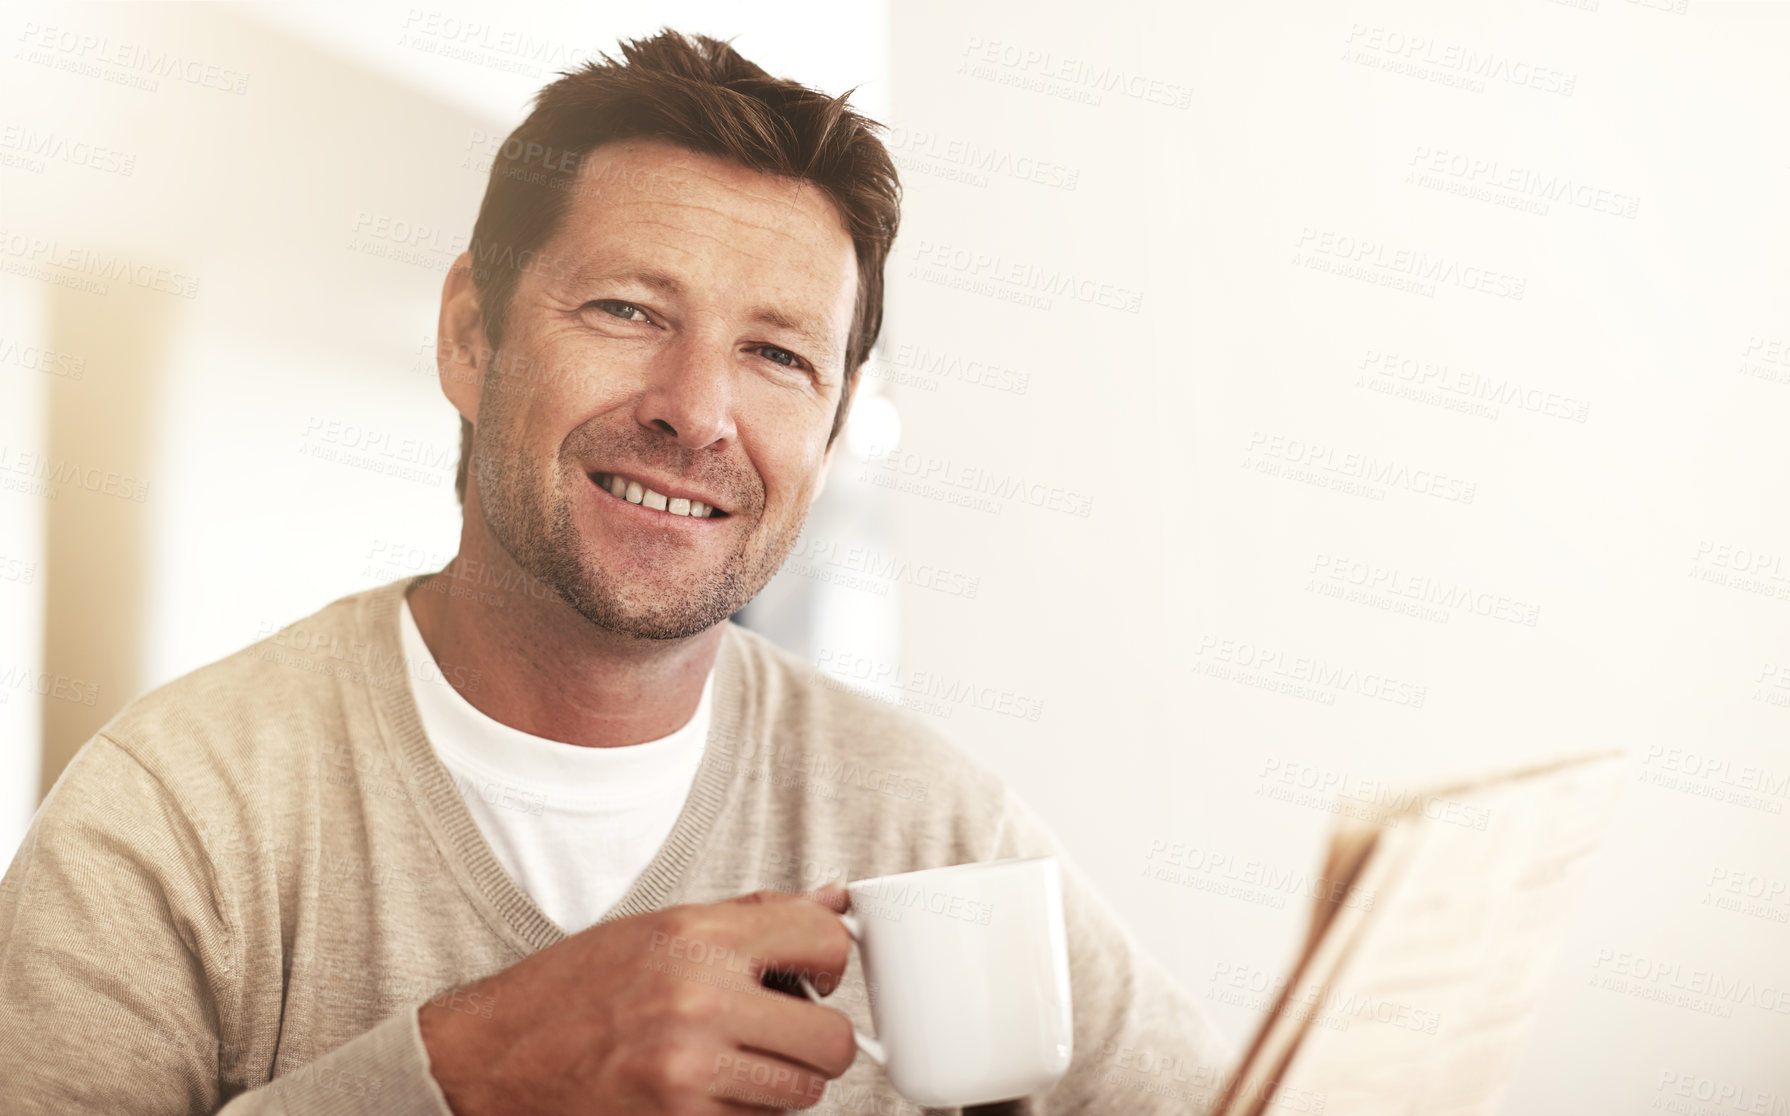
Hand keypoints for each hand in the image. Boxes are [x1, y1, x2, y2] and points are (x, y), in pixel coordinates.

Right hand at [419, 886, 858, 1113]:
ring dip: (781, 1084)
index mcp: (696, 937)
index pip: (825, 940)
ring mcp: (689, 1072)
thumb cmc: (571, 988)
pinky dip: (744, 1114)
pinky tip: (705, 1091)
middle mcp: (698, 1000)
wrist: (490, 1056)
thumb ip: (752, 916)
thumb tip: (834, 901)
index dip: (833, 961)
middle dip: (816, 1041)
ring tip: (734, 1061)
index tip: (816, 975)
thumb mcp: (659, 928)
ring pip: (801, 1094)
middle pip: (832, 1040)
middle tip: (783, 1033)